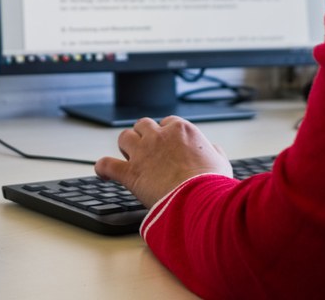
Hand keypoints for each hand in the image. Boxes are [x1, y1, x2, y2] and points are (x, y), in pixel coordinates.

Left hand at [95, 116, 233, 206]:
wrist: (200, 201)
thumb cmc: (212, 184)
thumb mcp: (221, 163)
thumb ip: (214, 152)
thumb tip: (213, 150)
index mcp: (182, 130)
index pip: (168, 122)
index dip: (166, 134)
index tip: (168, 144)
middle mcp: (159, 137)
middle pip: (143, 125)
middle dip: (144, 135)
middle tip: (148, 150)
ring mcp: (142, 153)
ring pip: (124, 137)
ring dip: (125, 146)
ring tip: (129, 157)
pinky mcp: (130, 172)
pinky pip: (107, 164)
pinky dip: (103, 167)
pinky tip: (104, 172)